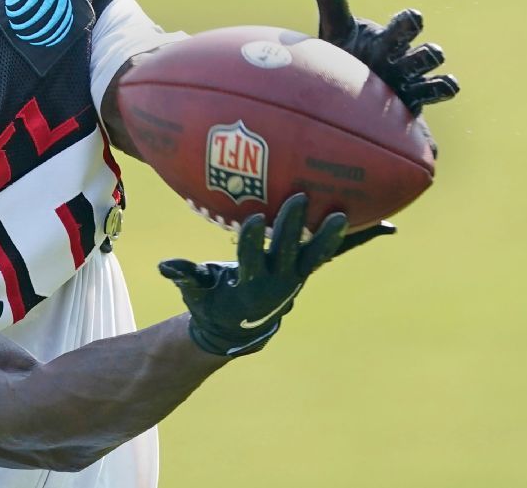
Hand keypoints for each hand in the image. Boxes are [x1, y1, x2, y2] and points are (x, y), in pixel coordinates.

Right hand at [159, 194, 346, 356]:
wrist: (240, 330)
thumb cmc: (212, 306)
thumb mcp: (196, 295)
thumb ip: (185, 277)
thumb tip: (165, 267)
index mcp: (248, 287)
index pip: (249, 260)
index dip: (250, 240)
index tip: (252, 217)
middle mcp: (275, 284)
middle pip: (285, 251)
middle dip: (292, 226)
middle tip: (299, 197)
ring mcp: (293, 279)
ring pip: (313, 256)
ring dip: (326, 236)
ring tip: (341, 215)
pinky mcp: (302, 273)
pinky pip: (322, 256)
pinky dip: (340, 241)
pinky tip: (361, 222)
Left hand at [309, 0, 459, 114]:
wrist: (342, 89)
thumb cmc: (345, 53)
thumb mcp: (334, 25)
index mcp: (388, 40)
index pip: (405, 26)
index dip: (410, 22)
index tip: (413, 18)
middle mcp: (403, 62)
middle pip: (426, 56)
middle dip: (429, 54)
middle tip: (429, 53)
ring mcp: (408, 87)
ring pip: (433, 84)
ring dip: (439, 85)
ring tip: (441, 84)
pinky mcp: (407, 111)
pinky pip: (427, 112)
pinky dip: (435, 113)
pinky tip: (439, 117)